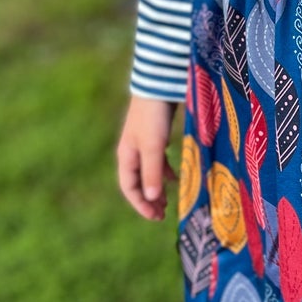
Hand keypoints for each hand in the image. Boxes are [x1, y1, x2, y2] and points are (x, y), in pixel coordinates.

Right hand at [118, 94, 178, 219]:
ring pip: (149, 172)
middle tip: (163, 214)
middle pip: (138, 183)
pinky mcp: (156, 135)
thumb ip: (152, 173)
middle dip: (149, 200)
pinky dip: (165, 171)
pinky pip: (158, 161)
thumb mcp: (153, 147)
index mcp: (126, 156)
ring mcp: (144, 143)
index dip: (140, 204)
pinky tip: (176, 177)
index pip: (129, 188)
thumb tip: (152, 199)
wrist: (158, 85)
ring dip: (157, 187)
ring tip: (169, 201)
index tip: (155, 217)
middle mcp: (132, 152)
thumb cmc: (153, 117)